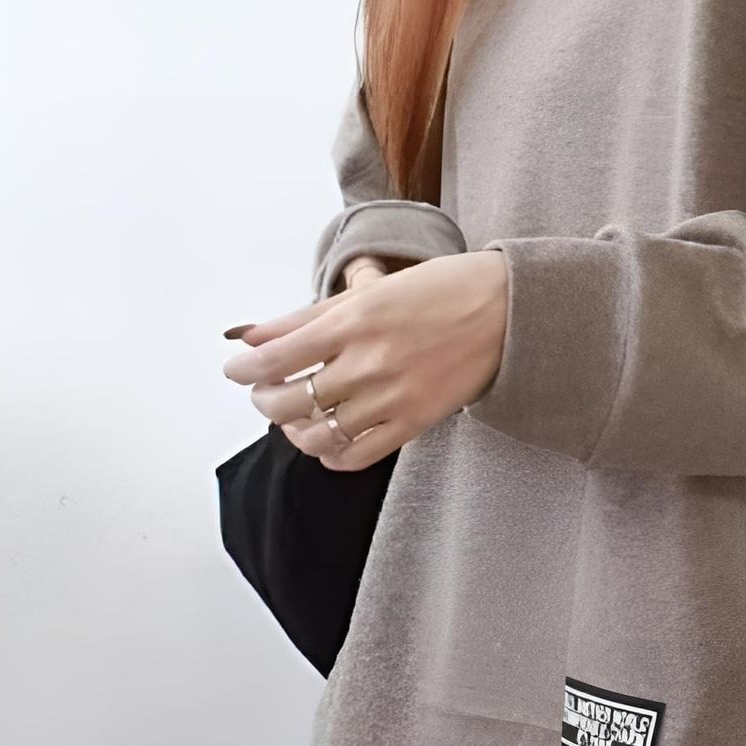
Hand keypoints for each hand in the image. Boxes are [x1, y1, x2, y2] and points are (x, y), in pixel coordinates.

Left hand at [222, 251, 509, 468]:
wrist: (509, 312)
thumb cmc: (443, 291)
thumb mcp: (373, 291)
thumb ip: (307, 316)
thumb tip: (251, 334)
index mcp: (354, 321)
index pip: (275, 357)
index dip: (244, 370)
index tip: (237, 371)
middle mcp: (369, 362)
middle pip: (287, 401)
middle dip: (264, 400)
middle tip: (266, 391)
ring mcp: (392, 396)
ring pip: (316, 433)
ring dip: (294, 430)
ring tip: (296, 417)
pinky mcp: (414, 422)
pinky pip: (355, 455)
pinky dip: (331, 454)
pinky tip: (328, 441)